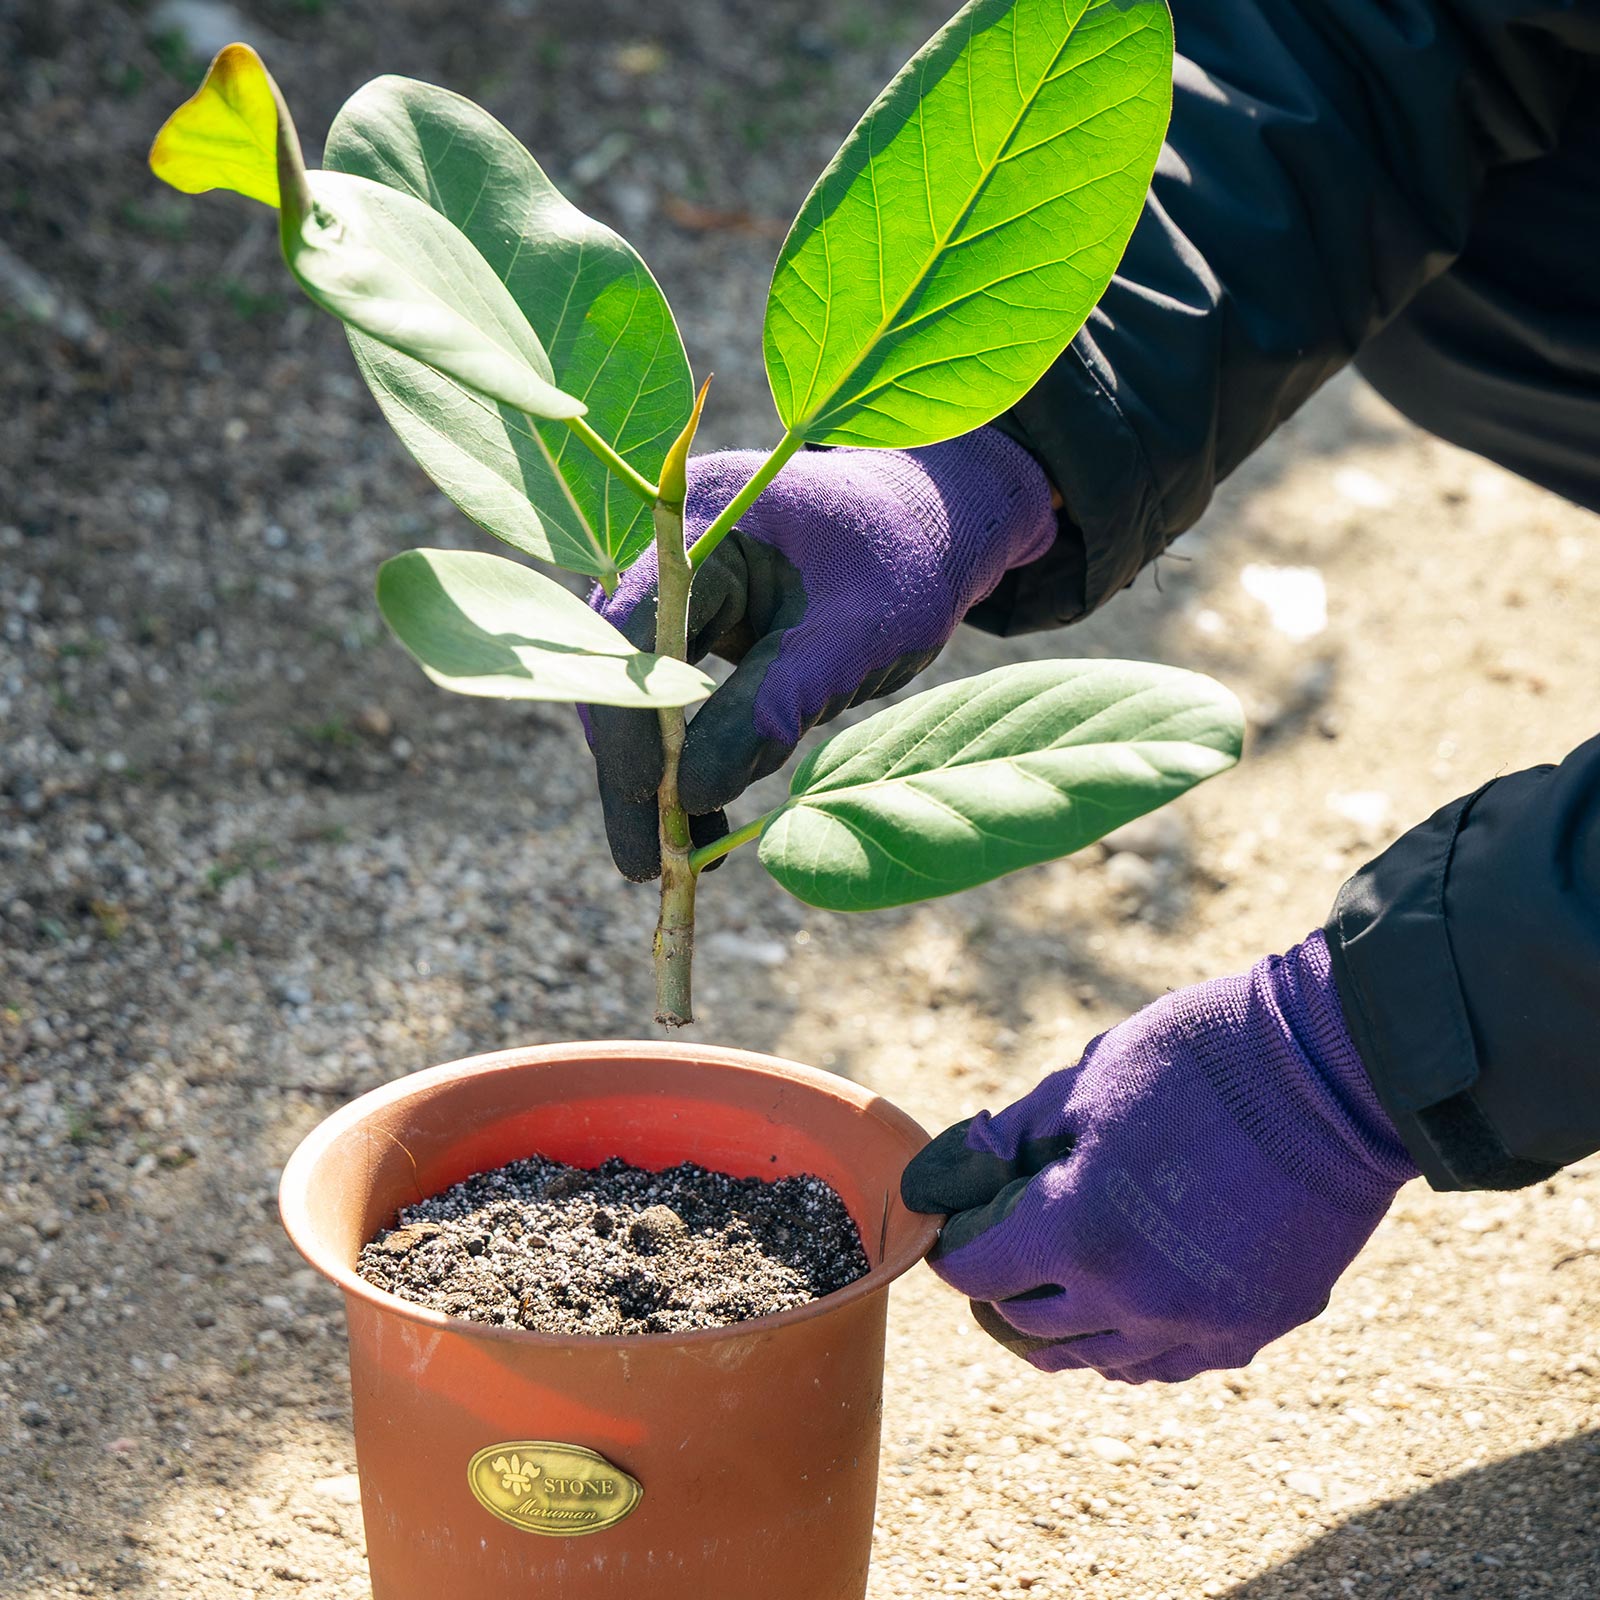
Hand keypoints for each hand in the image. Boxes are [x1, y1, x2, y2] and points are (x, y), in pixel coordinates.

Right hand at [584, 426, 1055, 878]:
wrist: (933, 523)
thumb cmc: (904, 563)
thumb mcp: (849, 641)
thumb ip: (768, 710)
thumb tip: (688, 799)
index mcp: (697, 524)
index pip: (630, 635)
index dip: (630, 726)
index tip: (650, 807)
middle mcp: (663, 551)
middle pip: (617, 671)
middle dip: (633, 768)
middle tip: (646, 863)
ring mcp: (670, 588)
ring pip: (635, 694)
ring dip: (655, 774)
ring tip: (681, 858)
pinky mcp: (688, 623)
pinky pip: (666, 696)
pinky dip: (683, 756)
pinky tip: (701, 819)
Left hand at [900, 932, 1419, 1382]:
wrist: (1336, 1073)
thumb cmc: (1198, 1060)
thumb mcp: (1083, 1084)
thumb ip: (1004, 1145)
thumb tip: (932, 1182)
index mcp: (1077, 1231)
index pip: (975, 1271)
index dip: (956, 1243)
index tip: (959, 1220)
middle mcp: (1132, 1298)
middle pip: (1024, 1325)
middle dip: (997, 1285)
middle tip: (999, 1247)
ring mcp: (1198, 1325)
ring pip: (1092, 1359)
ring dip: (1056, 1324)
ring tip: (1051, 1280)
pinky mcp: (1253, 1329)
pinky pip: (1163, 1365)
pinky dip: (1127, 1341)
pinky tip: (1122, 1300)